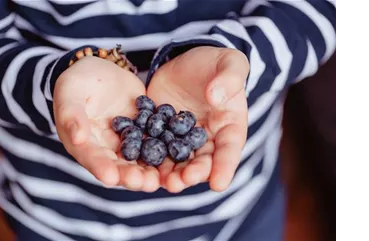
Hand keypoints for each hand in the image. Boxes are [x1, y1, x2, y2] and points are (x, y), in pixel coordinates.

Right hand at [53, 57, 159, 191]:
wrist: (102, 67)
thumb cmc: (78, 80)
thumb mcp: (70, 94)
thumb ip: (72, 116)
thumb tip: (78, 139)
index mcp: (82, 143)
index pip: (91, 158)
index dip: (101, 168)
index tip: (111, 178)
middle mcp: (105, 148)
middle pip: (118, 165)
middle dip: (131, 176)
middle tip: (145, 183)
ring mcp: (127, 141)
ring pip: (139, 160)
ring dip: (150, 171)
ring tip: (162, 179)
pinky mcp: (144, 131)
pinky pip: (156, 142)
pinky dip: (167, 151)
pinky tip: (179, 156)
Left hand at [147, 46, 249, 192]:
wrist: (187, 61)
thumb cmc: (216, 63)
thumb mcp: (229, 63)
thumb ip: (229, 78)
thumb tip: (216, 97)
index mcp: (229, 127)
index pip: (230, 150)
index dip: (224, 167)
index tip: (218, 184)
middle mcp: (207, 140)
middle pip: (202, 162)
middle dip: (192, 174)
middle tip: (181, 182)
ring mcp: (182, 139)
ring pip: (177, 161)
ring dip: (170, 174)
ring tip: (162, 183)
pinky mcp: (160, 134)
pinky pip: (154, 148)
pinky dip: (147, 159)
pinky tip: (138, 167)